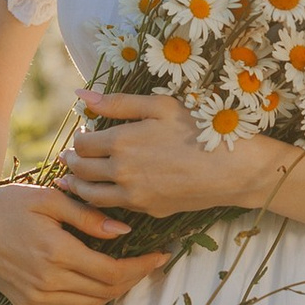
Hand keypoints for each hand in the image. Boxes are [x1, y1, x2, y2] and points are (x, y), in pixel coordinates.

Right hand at [0, 175, 161, 304]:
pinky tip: (100, 285)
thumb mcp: (51, 199)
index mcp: (56, 253)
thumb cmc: (11, 202)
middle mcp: (46, 281)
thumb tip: (125, 233)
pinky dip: (91, 303)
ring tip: (130, 273)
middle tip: (150, 263)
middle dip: (134, 279)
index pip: (112, 272)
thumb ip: (89, 217)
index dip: (141, 267)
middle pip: (105, 291)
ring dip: (114, 293)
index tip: (161, 256)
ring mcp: (35, 298)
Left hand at [64, 89, 268, 223]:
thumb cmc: (200, 127)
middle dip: (72, 163)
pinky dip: (102, 201)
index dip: (78, 139)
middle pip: (81, 172)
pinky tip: (105, 192)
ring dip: (79, 187)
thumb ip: (118, 102)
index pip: (82, 144)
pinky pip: (115, 208)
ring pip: (92, 196)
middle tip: (71, 157)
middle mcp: (121, 172)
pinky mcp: (148, 210)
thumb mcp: (160, 105)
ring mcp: (134, 196)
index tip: (83, 134)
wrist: (233, 167)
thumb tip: (81, 95)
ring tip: (76, 179)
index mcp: (121, 142)